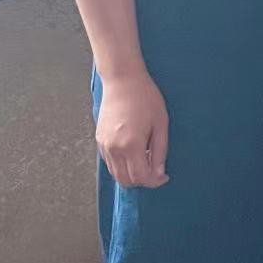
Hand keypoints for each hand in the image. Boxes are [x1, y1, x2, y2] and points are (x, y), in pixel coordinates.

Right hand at [96, 70, 169, 188]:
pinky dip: (121, 166)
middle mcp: (113, 149)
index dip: (154, 181)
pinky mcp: (99, 140)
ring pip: (115, 173)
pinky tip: (134, 154)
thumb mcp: (160, 124)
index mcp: (130, 145)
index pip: (140, 176)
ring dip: (131, 174)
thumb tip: (159, 172)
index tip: (164, 177)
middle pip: (125, 179)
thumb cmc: (145, 98)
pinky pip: (109, 162)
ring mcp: (104, 145)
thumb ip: (160, 151)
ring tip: (147, 161)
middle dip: (142, 181)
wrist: (123, 81)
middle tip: (156, 171)